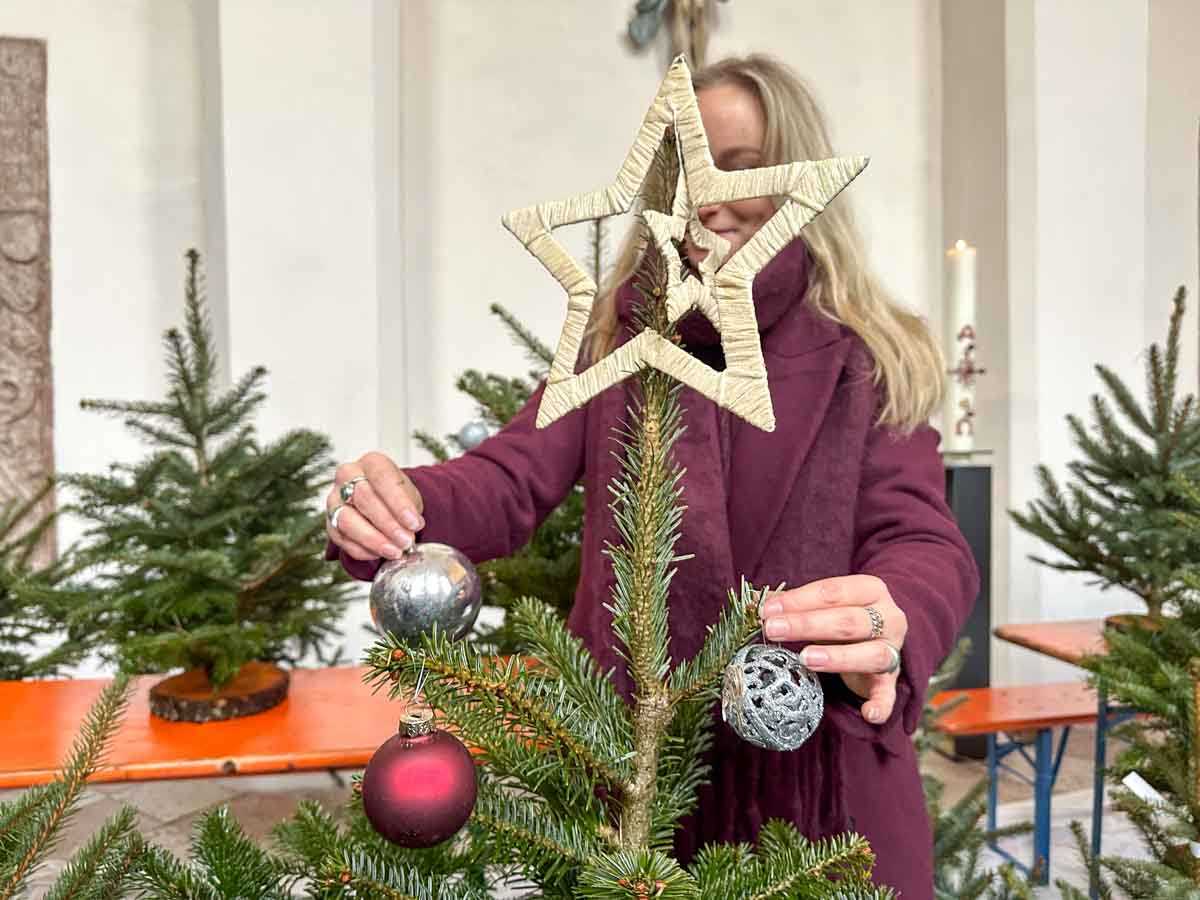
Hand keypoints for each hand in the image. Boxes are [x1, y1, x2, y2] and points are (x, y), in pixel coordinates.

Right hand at [326, 452, 424, 560]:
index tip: (414, 523)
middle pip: (364, 498)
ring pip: (347, 520)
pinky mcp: (329, 520)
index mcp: (372, 463)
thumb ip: (410, 509)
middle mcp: (348, 475)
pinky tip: (378, 554)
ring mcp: (334, 498)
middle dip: (388, 524)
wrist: (380, 502)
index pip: (383, 478)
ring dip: (373, 539)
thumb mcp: (410, 496)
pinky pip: (341, 538)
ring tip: (394, 551)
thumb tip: (411, 527)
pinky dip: (362, 549)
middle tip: (406, 541)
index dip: (399, 503)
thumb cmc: (395, 496)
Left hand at [758, 575, 906, 724]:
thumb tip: (751, 602)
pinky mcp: (891, 681)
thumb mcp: (821, 605)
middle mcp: (889, 618)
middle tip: (773, 630)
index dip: (798, 600)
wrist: (878, 638)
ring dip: (838, 658)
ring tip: (806, 659)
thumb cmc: (841, 617)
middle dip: (807, 625)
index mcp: (870, 590)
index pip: (833, 591)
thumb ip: (791, 603)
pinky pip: (888, 694)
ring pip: (871, 654)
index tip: (767, 610)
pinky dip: (881, 704)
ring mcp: (893, 650)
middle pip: (848, 621)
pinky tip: (868, 713)